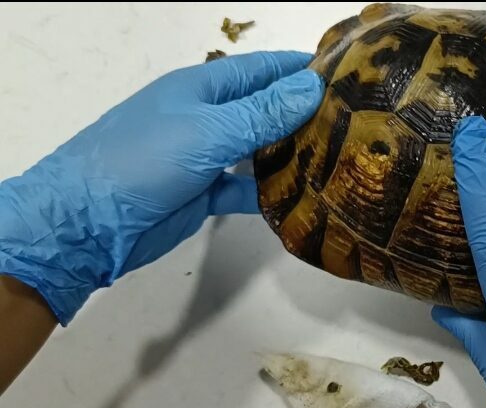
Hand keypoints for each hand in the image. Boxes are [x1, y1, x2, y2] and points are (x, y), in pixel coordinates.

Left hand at [0, 51, 323, 324]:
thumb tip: (314, 86)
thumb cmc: (144, 160)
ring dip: (293, 154)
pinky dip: (271, 193)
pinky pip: (246, 189)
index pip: (262, 70)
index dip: (300, 68)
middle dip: (304, 112)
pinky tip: (305, 199)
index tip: (348, 74)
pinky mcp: (204, 194)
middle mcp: (207, 117)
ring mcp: (205, 157)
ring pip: (259, 150)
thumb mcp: (208, 131)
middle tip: (357, 122)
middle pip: (264, 109)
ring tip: (342, 158)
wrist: (89, 222)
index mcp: (202, 88)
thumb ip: (263, 113)